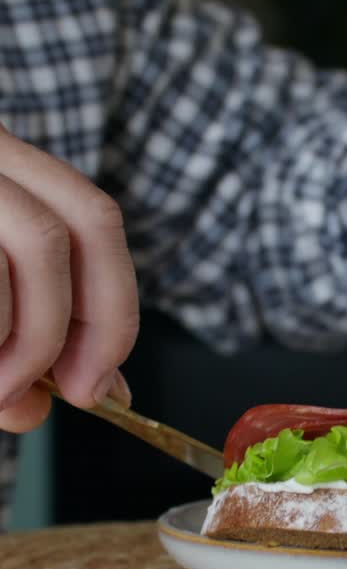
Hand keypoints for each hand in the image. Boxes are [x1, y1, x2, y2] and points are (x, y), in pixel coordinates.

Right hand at [0, 125, 137, 432]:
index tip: (100, 384)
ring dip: (29, 339)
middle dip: (88, 323)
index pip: (94, 218)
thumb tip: (57, 404)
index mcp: (4, 164)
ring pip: (36, 242)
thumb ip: (16, 344)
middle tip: (71, 395)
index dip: (114, 307)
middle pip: (78, 223)